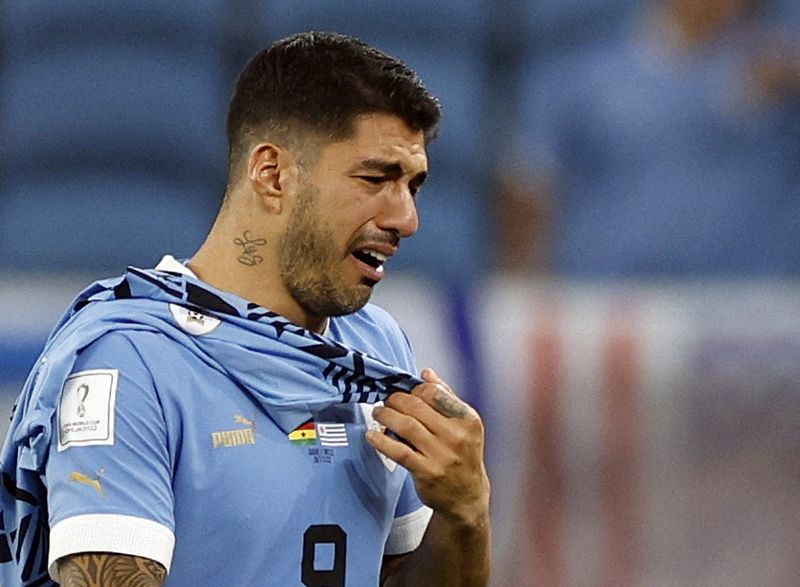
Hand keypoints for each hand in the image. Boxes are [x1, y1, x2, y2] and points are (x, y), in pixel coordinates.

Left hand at [366, 369, 489, 526]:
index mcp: (467, 419)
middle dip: (395, 400)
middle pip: (417, 406)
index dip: (413, 390)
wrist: (467, 496)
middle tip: (386, 402)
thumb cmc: (462, 456)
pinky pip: (398, 451)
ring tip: (378, 413)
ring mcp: (442, 455)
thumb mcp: (464, 425)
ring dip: (386, 416)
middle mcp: (457, 435)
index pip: (434, 392)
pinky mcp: (427, 471)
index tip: (403, 393)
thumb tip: (426, 373)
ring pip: (406, 425)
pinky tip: (372, 436)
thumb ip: (447, 397)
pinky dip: (381, 441)